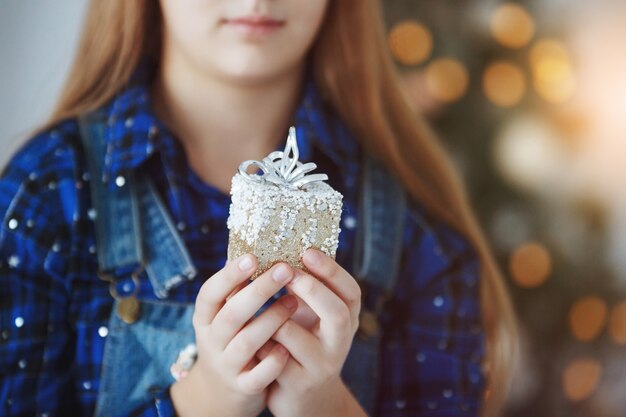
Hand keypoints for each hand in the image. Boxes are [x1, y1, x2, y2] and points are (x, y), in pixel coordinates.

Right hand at [171, 255, 296, 416]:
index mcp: (205, 318)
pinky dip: (273, 362)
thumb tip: (255, 245)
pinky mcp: (243, 387)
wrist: (221, 393)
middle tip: (285, 269)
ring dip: (271, 320)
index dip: (229, 275)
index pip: (210, 293)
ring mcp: (226, 365)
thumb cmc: (230, 340)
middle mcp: (212, 341)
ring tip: (293, 301)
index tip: (252, 256)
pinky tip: (287, 347)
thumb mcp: (224, 315)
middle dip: (259, 291)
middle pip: (231, 314)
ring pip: (247, 342)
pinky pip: (258, 376)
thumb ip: (235, 289)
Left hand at [259, 249, 367, 416]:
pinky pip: (275, 358)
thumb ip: (302, 288)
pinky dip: (260, 341)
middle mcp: (340, 343)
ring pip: (299, 338)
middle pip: (338, 314)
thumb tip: (275, 245)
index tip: (307, 250)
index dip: (332, 271)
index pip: (351, 292)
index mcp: (346, 319)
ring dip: (275, 317)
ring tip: (259, 304)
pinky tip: (249, 331)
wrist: (303, 395)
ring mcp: (321, 366)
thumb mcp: (310, 315)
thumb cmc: (302, 342)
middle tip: (287, 271)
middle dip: (312, 289)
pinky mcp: (298, 384)